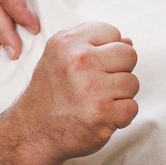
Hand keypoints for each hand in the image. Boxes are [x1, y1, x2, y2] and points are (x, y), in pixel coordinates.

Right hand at [4, 22, 138, 164]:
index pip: (112, 32)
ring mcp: (91, 88)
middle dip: (120, 71)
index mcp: (68, 43)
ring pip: (132, 82)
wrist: (32, 132)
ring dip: (120, 96)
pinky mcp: (101, 113)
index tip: (95, 65)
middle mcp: (79, 62)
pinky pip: (132, 107)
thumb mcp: (59, 57)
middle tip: (99, 85)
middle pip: (129, 54)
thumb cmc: (50, 94)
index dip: (108, 51)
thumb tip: (128, 41)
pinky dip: (121, 116)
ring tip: (97, 101)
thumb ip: (92, 45)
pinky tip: (102, 116)